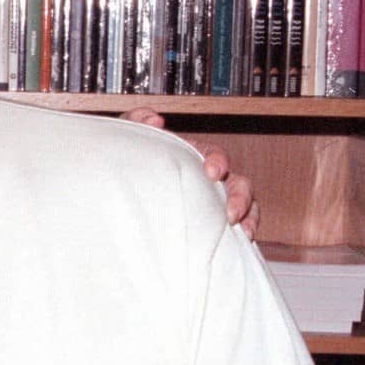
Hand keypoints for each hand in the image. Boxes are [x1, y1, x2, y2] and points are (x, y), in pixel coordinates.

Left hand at [124, 107, 259, 238]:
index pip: (214, 154)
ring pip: (245, 205)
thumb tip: (155, 120)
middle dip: (240, 196)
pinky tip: (238, 244)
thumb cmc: (130, 162)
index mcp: (193, 156)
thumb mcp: (128, 137)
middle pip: (237, 182)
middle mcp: (208, 180)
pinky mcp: (209, 223)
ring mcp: (211, 201)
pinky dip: (243, 232)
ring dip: (248, 216)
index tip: (210, 172)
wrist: (116, 192)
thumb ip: (137, 121)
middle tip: (231, 213)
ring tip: (243, 232)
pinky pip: (233, 228)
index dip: (218, 161)